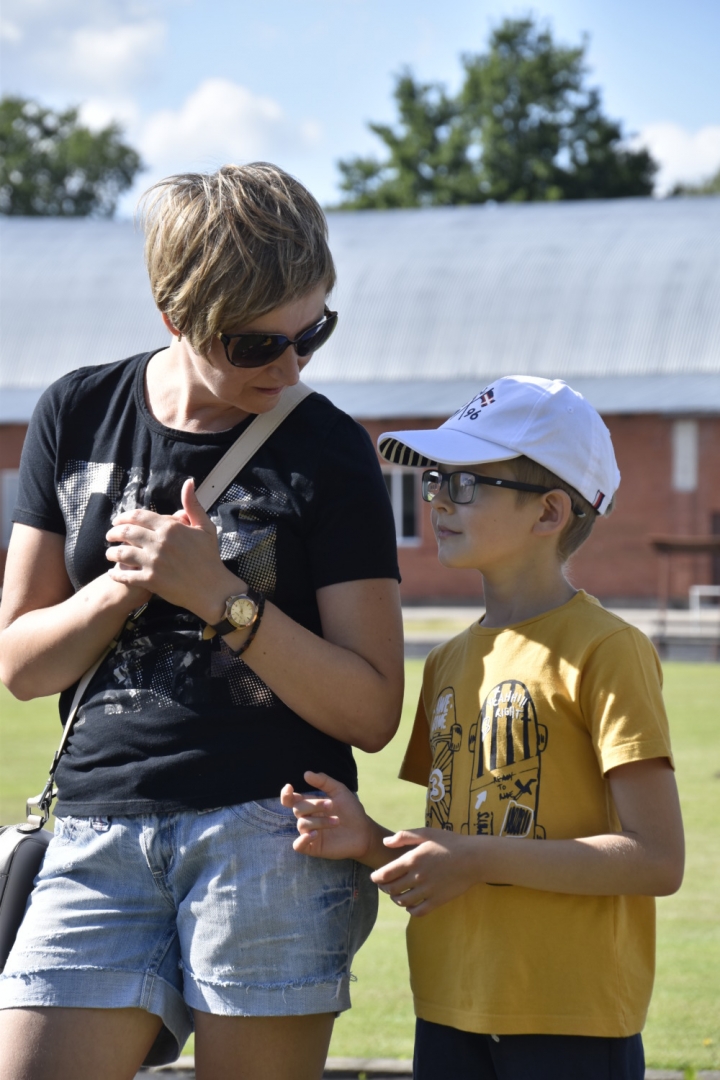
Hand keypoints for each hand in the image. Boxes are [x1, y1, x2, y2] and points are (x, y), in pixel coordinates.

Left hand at [105, 478, 242, 618]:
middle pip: (126, 532)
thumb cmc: (210, 557)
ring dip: (111, 552)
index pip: (138, 516)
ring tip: (109, 553)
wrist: (212, 589)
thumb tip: (189, 482)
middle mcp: (159, 543)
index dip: (124, 517)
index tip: (117, 521)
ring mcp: (154, 562)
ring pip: (122, 553)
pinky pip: (126, 575)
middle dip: (113, 533)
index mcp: (170, 527)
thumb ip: (192, 505)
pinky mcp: (151, 580)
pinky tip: (113, 572)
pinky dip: (116, 573)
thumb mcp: (205, 527)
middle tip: (109, 536)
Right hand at [280, 770, 375, 861]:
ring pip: (302, 824)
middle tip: (332, 805)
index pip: (290, 800)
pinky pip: (298, 845)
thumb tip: (306, 774)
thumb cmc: (351, 810)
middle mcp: (307, 818)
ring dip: (320, 821)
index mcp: (310, 804)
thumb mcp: (340, 791)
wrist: (364, 831)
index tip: (290, 787)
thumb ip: (324, 781)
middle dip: (314, 805)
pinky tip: (315, 834)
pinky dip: (302, 840)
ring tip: (337, 821)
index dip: (286, 794)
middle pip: (298, 809)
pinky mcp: (313, 847)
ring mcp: (309, 833)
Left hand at [371, 829, 482, 916]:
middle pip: (391, 889)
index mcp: (413, 859)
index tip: (375, 877)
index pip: (385, 874)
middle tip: (384, 885)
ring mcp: (428, 890)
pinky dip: (410, 909)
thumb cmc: (449, 842)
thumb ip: (404, 836)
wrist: (473, 858)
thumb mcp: (427, 833)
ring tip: (397, 894)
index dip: (376, 877)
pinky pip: (417, 911)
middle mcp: (418, 876)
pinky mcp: (437, 901)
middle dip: (384, 888)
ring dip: (395, 899)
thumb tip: (385, 842)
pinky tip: (411, 904)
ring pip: (402, 901)